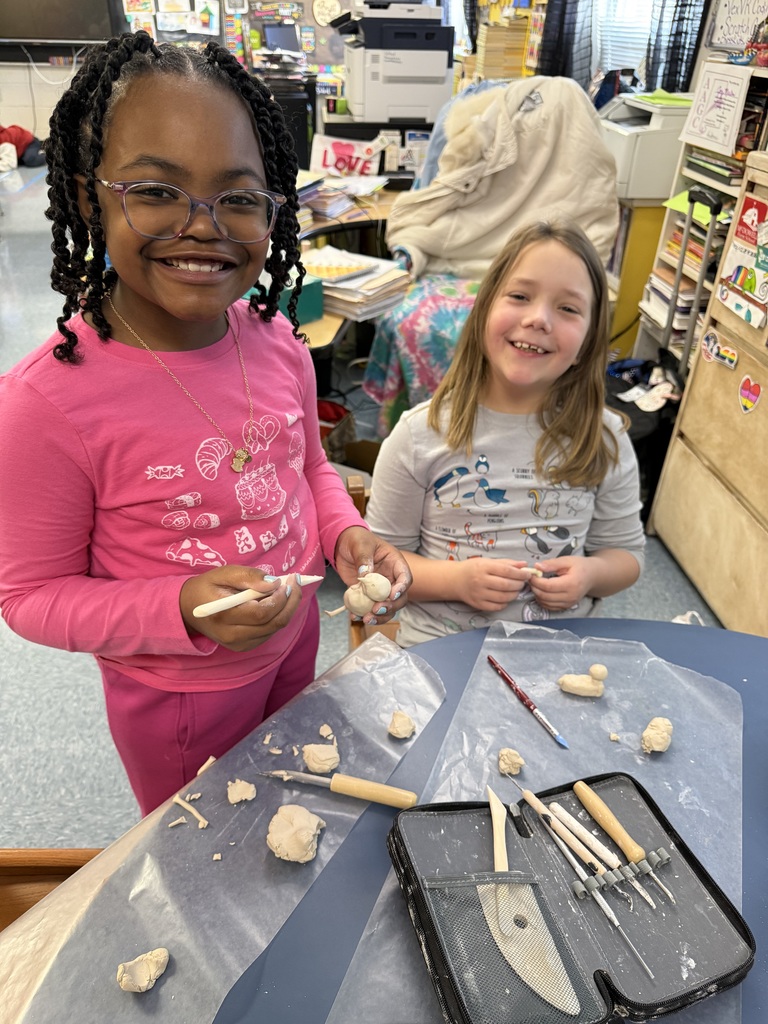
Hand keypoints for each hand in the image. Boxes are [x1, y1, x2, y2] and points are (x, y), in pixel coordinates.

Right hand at [179, 566, 303, 651]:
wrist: (187, 610)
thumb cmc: (207, 588)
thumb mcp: (223, 573)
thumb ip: (248, 577)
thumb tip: (274, 583)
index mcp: (224, 617)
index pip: (262, 613)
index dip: (280, 598)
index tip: (288, 580)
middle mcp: (233, 636)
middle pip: (274, 624)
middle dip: (291, 602)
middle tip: (296, 581)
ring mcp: (240, 644)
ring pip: (275, 629)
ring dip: (287, 608)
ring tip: (287, 588)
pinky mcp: (245, 646)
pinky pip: (269, 632)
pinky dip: (278, 616)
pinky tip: (276, 601)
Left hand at [334, 526, 411, 623]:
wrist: (342, 544)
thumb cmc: (356, 539)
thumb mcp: (360, 545)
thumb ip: (364, 559)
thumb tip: (366, 576)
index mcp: (395, 563)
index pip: (405, 577)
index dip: (401, 588)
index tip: (391, 596)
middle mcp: (390, 578)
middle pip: (399, 598)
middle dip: (390, 607)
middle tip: (376, 610)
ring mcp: (379, 589)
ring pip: (387, 607)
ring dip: (379, 616)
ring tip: (366, 619)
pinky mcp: (367, 595)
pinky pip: (369, 608)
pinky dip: (363, 615)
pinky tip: (354, 617)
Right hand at [456, 558, 537, 611]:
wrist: (455, 580)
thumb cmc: (473, 568)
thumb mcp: (488, 561)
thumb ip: (506, 563)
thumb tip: (524, 564)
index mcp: (483, 567)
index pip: (506, 571)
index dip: (520, 574)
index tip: (527, 574)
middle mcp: (480, 581)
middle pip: (506, 585)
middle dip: (519, 584)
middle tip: (522, 583)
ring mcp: (479, 594)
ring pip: (503, 597)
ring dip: (514, 594)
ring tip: (515, 590)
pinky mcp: (478, 604)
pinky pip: (496, 607)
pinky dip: (505, 603)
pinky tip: (505, 598)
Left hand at [529, 556, 593, 610]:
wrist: (592, 576)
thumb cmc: (580, 566)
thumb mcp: (567, 560)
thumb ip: (551, 564)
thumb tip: (537, 567)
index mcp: (571, 583)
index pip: (548, 586)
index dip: (536, 581)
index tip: (531, 575)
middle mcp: (571, 596)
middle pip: (545, 596)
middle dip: (534, 587)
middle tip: (531, 579)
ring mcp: (569, 603)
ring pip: (546, 603)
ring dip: (537, 594)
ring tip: (536, 584)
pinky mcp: (567, 607)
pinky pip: (550, 607)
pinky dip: (542, 600)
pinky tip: (541, 591)